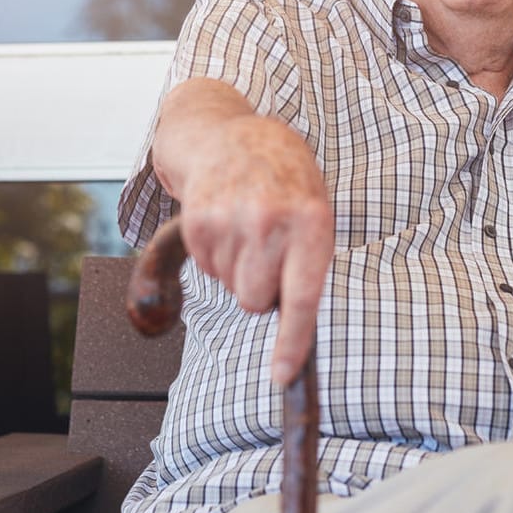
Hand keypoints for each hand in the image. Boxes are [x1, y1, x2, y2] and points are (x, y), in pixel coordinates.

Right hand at [175, 113, 333, 382]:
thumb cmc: (284, 181)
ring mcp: (230, 220)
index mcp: (312, 222)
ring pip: (230, 288)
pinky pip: (207, 270)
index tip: (282, 376)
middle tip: (268, 252)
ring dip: (238, 270)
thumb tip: (293, 322)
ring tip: (247, 228)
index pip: (302, 296)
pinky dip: (216, 256)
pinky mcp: (197, 221)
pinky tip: (225, 223)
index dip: (291, 342)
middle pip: (254, 302)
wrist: (229, 136)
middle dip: (260, 291)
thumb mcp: (315, 210)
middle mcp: (271, 222)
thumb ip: (309, 261)